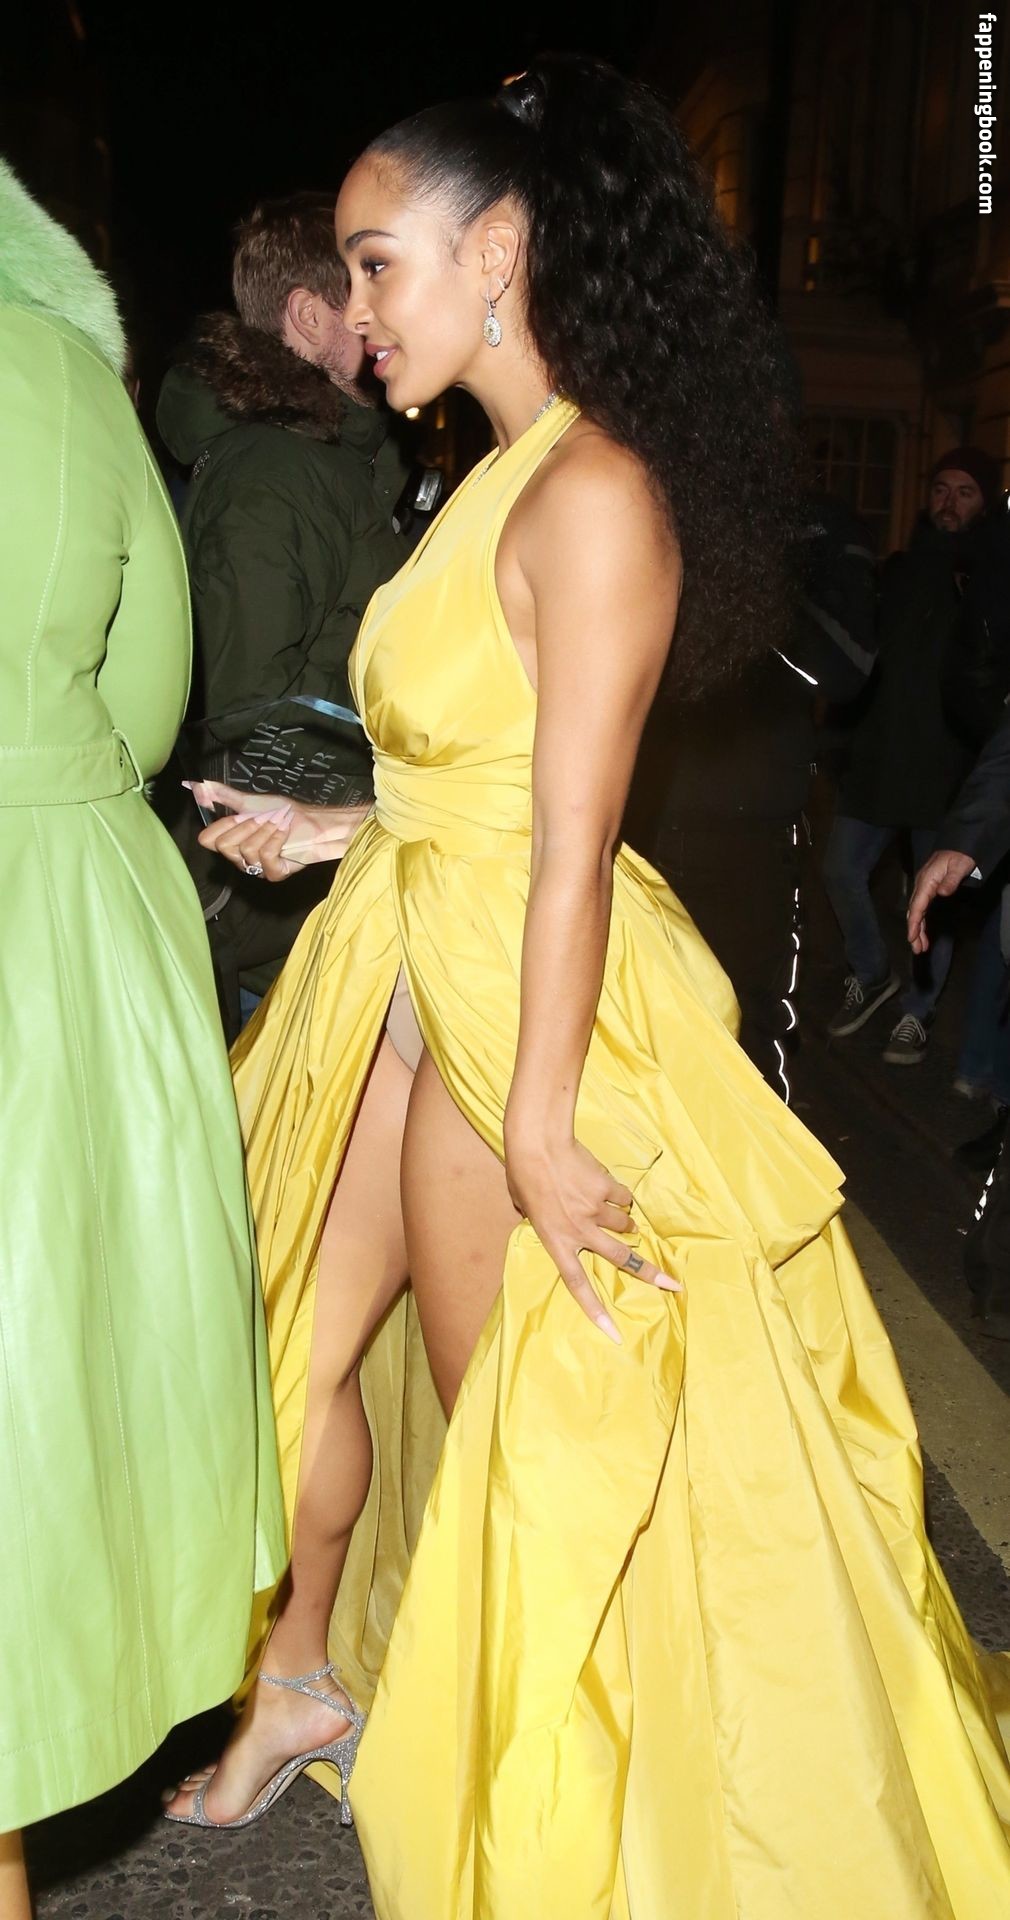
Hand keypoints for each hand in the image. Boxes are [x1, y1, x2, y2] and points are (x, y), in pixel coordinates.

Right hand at [186, 781, 369, 881]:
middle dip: (248, 826)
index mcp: (232, 842)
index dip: (222, 826)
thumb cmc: (284, 813)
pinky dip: (277, 838)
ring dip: (266, 829)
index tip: (240, 815)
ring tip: (279, 822)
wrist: (313, 822)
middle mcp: (241, 858)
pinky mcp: (274, 874)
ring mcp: (257, 868)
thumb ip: (222, 795)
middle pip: (225, 847)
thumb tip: (195, 785)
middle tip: (264, 818)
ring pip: (247, 850)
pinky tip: (285, 831)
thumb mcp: (250, 801)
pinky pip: (265, 856)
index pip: (207, 841)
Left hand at [503, 1130, 680, 1343]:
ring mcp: (595, 1209)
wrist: (538, 1144)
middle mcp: (580, 1230)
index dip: (595, 1311)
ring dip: (626, 1224)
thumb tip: (539, 1217)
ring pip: (624, 1224)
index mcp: (556, 1241)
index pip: (577, 1284)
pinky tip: (610, 1189)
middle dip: (650, 1273)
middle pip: (621, 1258)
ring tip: (623, 1221)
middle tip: (672, 1284)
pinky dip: (620, 1196)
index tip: (614, 1332)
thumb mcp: (523, 1207)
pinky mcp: (606, 1187)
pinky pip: (622, 1197)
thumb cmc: (522, 1174)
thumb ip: (537, 1220)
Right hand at [907, 849, 975, 951]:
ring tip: (920, 946)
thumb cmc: (960, 856)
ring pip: (917, 912)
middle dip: (914, 931)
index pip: (917, 905)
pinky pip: (922, 908)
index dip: (914, 923)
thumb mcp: (959, 866)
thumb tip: (941, 893)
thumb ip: (950, 880)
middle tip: (917, 949)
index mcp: (926, 881)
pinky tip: (923, 932)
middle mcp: (922, 885)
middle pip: (914, 912)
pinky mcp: (929, 889)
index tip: (911, 937)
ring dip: (918, 930)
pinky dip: (921, 921)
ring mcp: (924, 887)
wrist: (960, 846)